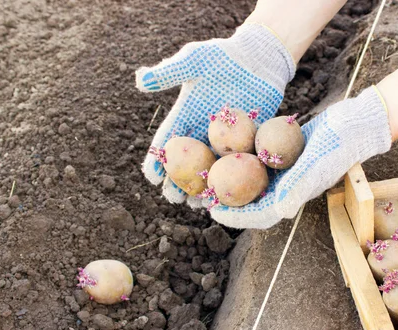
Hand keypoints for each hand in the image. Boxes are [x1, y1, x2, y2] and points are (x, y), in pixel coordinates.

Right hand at [135, 24, 294, 203]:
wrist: (258, 57)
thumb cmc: (223, 55)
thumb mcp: (194, 60)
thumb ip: (170, 72)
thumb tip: (139, 79)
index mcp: (186, 115)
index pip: (168, 140)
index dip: (158, 158)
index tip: (151, 177)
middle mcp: (204, 131)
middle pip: (188, 161)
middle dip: (178, 181)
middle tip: (173, 199)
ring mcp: (227, 138)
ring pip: (211, 168)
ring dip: (204, 186)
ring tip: (197, 205)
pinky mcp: (248, 140)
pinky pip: (238, 164)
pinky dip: (233, 180)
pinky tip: (229, 196)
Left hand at [209, 86, 392, 228]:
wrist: (355, 122)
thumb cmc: (339, 145)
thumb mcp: (317, 166)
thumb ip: (297, 188)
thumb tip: (278, 211)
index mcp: (293, 196)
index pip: (260, 214)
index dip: (236, 216)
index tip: (213, 211)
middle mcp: (287, 186)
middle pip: (251, 200)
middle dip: (228, 200)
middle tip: (203, 194)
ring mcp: (285, 170)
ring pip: (252, 180)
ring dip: (231, 178)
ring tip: (208, 172)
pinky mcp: (284, 153)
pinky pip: (258, 159)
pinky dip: (242, 156)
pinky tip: (224, 145)